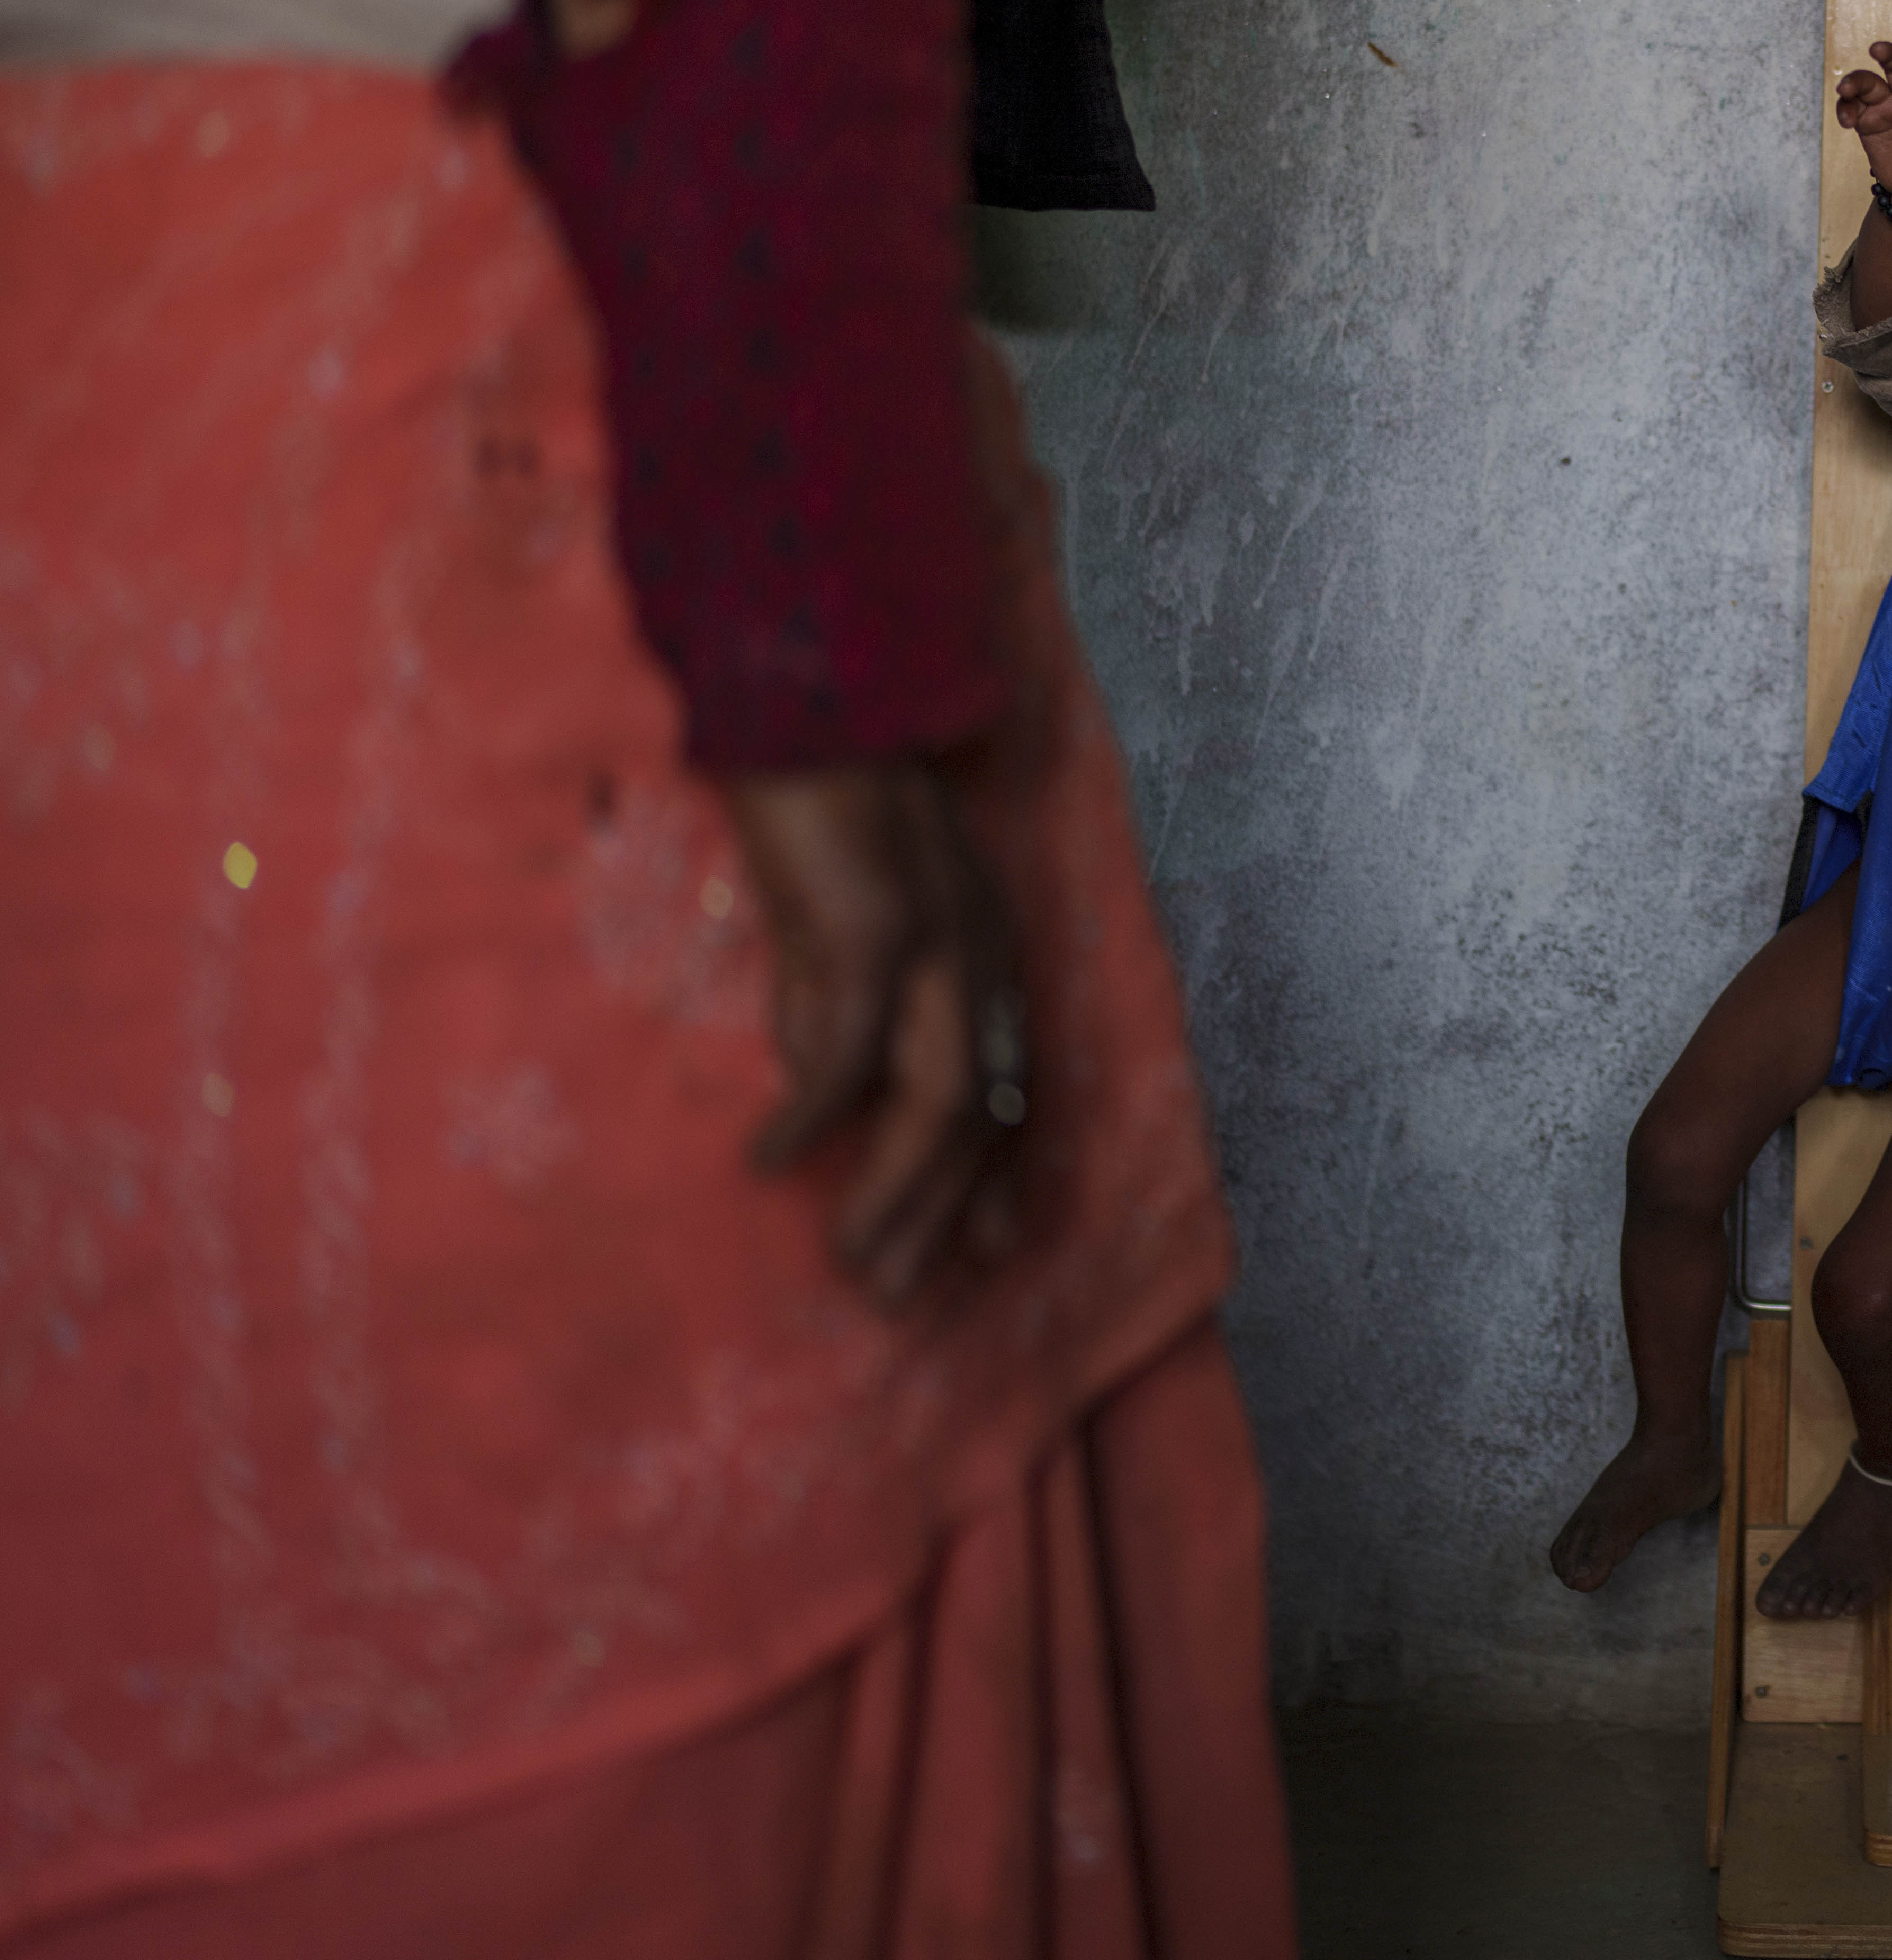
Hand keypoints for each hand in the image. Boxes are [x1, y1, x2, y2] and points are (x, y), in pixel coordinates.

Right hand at [723, 757, 1027, 1306]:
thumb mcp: (835, 926)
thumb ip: (833, 1004)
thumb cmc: (817, 811)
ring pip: (939, 1100)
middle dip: (941, 1215)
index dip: (995, 1177)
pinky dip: (813, 1112)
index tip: (979, 1254)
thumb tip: (822, 1094)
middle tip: (898, 1297)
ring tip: (851, 1262)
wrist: (804, 707)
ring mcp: (934, 943)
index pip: (1008, 1087)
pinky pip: (848, 1047)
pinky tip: (770, 1159)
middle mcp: (976, 957)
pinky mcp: (873, 927)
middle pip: (982, 1112)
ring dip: (894, 1192)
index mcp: (979, 955)